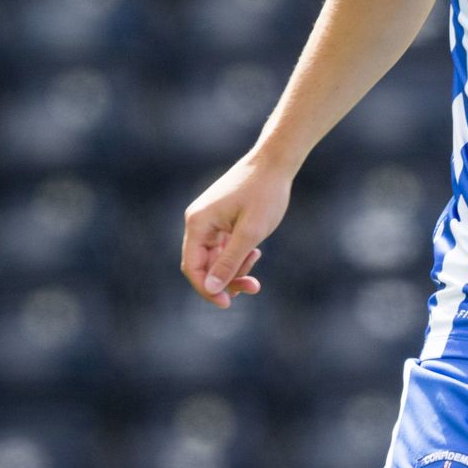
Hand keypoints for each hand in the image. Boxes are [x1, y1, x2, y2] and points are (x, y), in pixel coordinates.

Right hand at [180, 153, 292, 308]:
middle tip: (254, 287)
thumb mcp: (250, 232)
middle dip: (227, 279)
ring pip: (216, 257)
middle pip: (204, 265)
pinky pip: (224, 247)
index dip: (207, 289)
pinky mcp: (221, 219)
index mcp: (198, 223)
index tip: (227, 304)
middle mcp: (198, 222)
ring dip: (235, 267)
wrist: (274, 163)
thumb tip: (211, 288)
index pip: (192, 267)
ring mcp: (209, 220)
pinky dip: (239, 254)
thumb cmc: (264, 193)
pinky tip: (256, 250)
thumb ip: (230, 261)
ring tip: (257, 258)